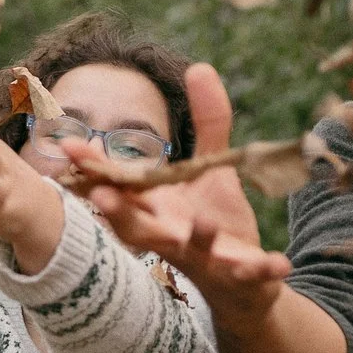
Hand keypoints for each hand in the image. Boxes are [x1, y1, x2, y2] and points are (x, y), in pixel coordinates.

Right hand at [74, 63, 291, 325]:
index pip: (119, 188)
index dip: (95, 169)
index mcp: (156, 210)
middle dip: (119, 211)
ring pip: (192, 253)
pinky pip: (251, 275)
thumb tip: (199, 66)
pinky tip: (281, 263)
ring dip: (195, 240)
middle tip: (100, 193)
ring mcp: (205, 259)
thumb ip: (208, 122)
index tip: (71, 145)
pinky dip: (263, 270)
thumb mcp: (209, 168)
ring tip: (201, 225)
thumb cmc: (214, 223)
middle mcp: (172, 237)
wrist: (244, 286)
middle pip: (138, 227)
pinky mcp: (241, 277)